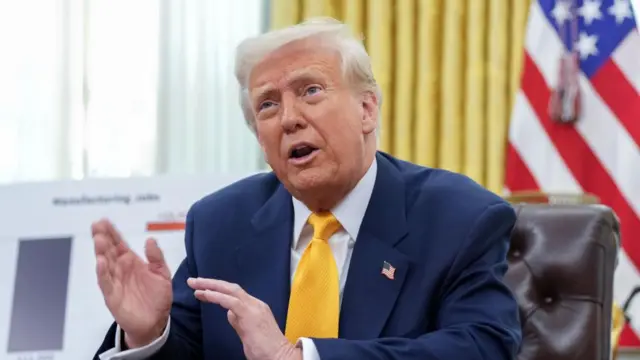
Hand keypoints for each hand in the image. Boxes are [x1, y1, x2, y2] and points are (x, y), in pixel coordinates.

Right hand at [92, 219, 171, 347]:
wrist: (156, 321)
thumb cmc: (157, 297)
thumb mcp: (162, 274)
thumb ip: (156, 257)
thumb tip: (150, 239)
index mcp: (131, 262)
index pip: (119, 244)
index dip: (112, 232)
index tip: (104, 221)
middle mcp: (120, 269)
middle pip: (109, 250)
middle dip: (103, 238)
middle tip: (97, 225)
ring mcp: (114, 282)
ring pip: (105, 264)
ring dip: (101, 252)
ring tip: (99, 239)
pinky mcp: (112, 296)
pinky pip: (105, 282)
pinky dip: (102, 272)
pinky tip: (100, 262)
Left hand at [188, 278, 301, 359]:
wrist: (279, 356)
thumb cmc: (265, 350)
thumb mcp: (248, 333)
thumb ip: (239, 321)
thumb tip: (229, 314)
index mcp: (256, 307)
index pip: (234, 293)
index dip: (216, 289)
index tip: (201, 290)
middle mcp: (256, 304)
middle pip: (231, 287)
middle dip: (210, 283)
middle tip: (193, 281)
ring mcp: (254, 307)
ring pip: (230, 290)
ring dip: (210, 286)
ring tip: (195, 284)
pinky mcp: (250, 314)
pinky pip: (231, 301)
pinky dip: (217, 296)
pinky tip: (205, 294)